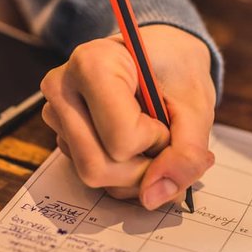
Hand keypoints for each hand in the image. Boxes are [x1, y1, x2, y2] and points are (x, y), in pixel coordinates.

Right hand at [40, 25, 215, 209]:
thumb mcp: (196, 107)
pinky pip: (90, 174)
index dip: (156, 141)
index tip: (165, 116)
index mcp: (92, 64)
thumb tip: (154, 197)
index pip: (121, 139)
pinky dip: (122, 173)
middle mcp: (62, 88)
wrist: (162, 54)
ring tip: (151, 141)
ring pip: (91, 176)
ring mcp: (55, 114)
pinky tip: (135, 147)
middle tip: (164, 140)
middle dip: (143, 169)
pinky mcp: (60, 134)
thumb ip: (185, 154)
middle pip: (96, 167)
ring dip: (134, 174)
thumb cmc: (177, 71)